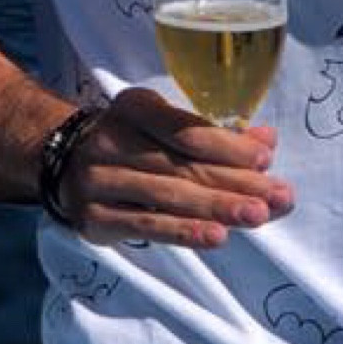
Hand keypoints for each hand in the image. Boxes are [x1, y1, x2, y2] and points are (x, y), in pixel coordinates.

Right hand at [60, 86, 295, 248]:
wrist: (62, 163)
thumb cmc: (132, 142)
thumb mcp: (165, 125)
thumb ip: (216, 134)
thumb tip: (267, 141)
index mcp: (134, 107)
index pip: (185, 129)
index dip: (228, 145)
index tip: (266, 160)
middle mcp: (112, 139)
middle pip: (184, 165)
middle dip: (237, 183)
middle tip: (280, 197)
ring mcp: (99, 180)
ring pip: (169, 196)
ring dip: (218, 208)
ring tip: (257, 217)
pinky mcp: (95, 217)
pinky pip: (147, 225)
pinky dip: (184, 231)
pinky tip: (216, 237)